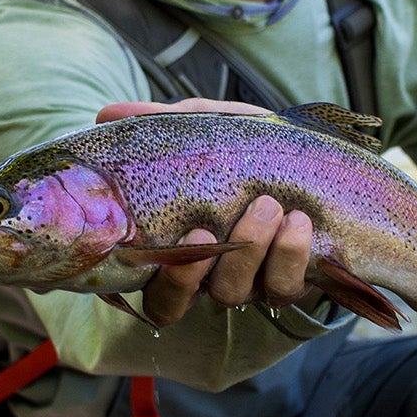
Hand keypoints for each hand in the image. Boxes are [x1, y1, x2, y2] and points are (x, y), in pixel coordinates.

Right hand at [96, 100, 316, 327]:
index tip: (184, 238)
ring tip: (267, 206)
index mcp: (175, 248)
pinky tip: (298, 221)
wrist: (308, 155)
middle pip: (183, 301)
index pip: (153, 290)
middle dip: (194, 271)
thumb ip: (161, 123)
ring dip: (249, 251)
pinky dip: (290, 255)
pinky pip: (283, 286)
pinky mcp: (288, 279)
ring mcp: (246, 281)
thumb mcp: (205, 129)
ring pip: (234, 292)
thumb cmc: (244, 149)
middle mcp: (205, 275)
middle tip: (208, 227)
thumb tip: (107, 115)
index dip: (165, 281)